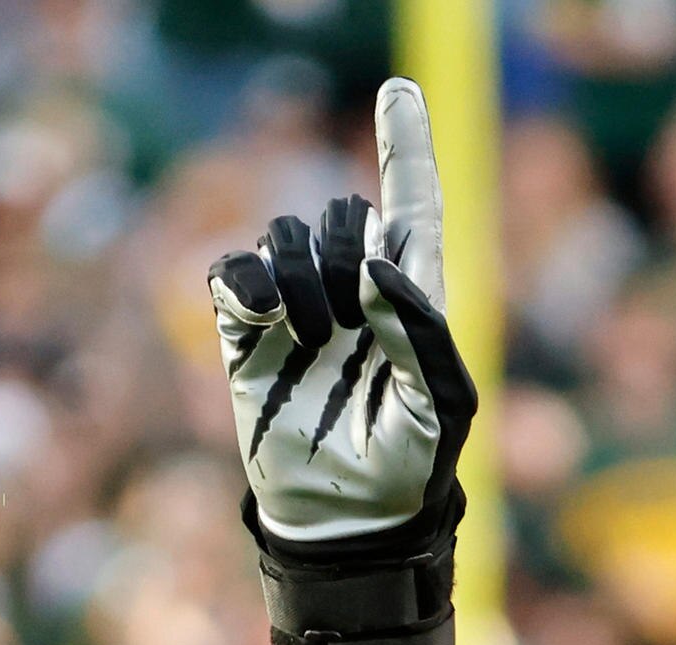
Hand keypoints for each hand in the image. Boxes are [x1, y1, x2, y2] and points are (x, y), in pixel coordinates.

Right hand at [210, 80, 474, 549]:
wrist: (346, 522)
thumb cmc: (410, 468)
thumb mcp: (442, 406)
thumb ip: (420, 330)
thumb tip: (371, 268)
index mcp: (414, 296)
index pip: (413, 203)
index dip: (405, 146)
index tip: (398, 90)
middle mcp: (355, 291)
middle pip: (341, 213)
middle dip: (344, 252)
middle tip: (347, 326)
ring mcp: (300, 309)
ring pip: (286, 235)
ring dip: (300, 282)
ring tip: (312, 343)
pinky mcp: (248, 333)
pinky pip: (233, 273)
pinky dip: (246, 286)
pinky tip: (264, 323)